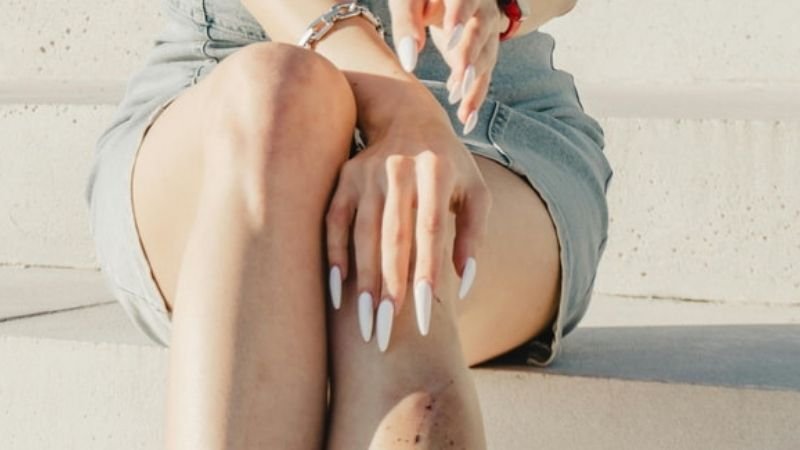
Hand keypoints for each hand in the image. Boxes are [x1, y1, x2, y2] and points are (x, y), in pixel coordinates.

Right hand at [325, 89, 491, 351]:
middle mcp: (399, 170)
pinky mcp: (344, 178)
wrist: (407, 116)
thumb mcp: (475, 191)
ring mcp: (367, 173)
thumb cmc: (450, 166)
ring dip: (362, 280)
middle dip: (390, 287)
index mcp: (437, 171)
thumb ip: (474, 234)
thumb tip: (463, 284)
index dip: (427, 273)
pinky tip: (337, 292)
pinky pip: (334, 221)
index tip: (425, 317)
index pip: (431, 229)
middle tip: (387, 334)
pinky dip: (334, 256)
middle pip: (393, 236)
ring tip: (365, 323)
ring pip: (361, 233)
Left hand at [388, 0, 509, 131]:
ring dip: (473, 81)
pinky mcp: (485, 53)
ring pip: (486, 57)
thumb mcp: (408, 1)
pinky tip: (467, 119)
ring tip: (460, 104)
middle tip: (461, 74)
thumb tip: (409, 62)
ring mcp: (487, 33)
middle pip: (480, 31)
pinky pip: (484, 77)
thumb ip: (406, 22)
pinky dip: (475, 98)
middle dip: (470, 54)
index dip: (459, 15)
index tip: (450, 34)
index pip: (464, 0)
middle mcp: (482, 9)